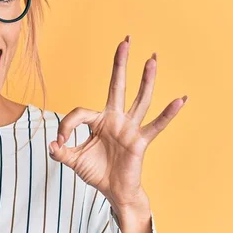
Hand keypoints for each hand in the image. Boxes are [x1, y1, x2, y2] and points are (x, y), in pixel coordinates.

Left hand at [48, 35, 186, 209]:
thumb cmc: (96, 172)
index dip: (66, 126)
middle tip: (125, 41)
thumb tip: (52, 145)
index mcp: (99, 121)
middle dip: (120, 64)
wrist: (113, 192)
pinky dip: (168, 113)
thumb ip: (61, 152)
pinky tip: (181, 99)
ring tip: (152, 59)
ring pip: (139, 100)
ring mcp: (129, 128)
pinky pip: (156, 126)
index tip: (60, 142)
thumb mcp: (73, 160)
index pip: (80, 113)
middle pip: (117, 86)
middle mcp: (115, 119)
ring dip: (146, 80)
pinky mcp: (140, 141)